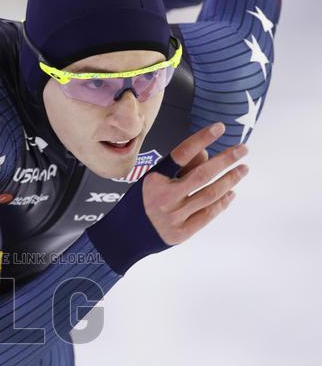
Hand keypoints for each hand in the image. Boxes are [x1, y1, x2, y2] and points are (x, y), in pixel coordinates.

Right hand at [142, 123, 248, 244]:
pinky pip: (208, 215)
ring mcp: (173, 217)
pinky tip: (231, 192)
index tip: (220, 127)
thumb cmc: (141, 204)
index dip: (201, 139)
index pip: (181, 154)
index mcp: (154, 179)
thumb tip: (208, 155)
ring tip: (243, 169)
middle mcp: (164, 197)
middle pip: (202, 175)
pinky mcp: (181, 233)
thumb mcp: (152, 180)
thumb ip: (180, 168)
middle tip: (243, 149)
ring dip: (229, 180)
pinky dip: (222, 203)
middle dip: (226, 160)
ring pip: (209, 195)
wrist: (123, 237)